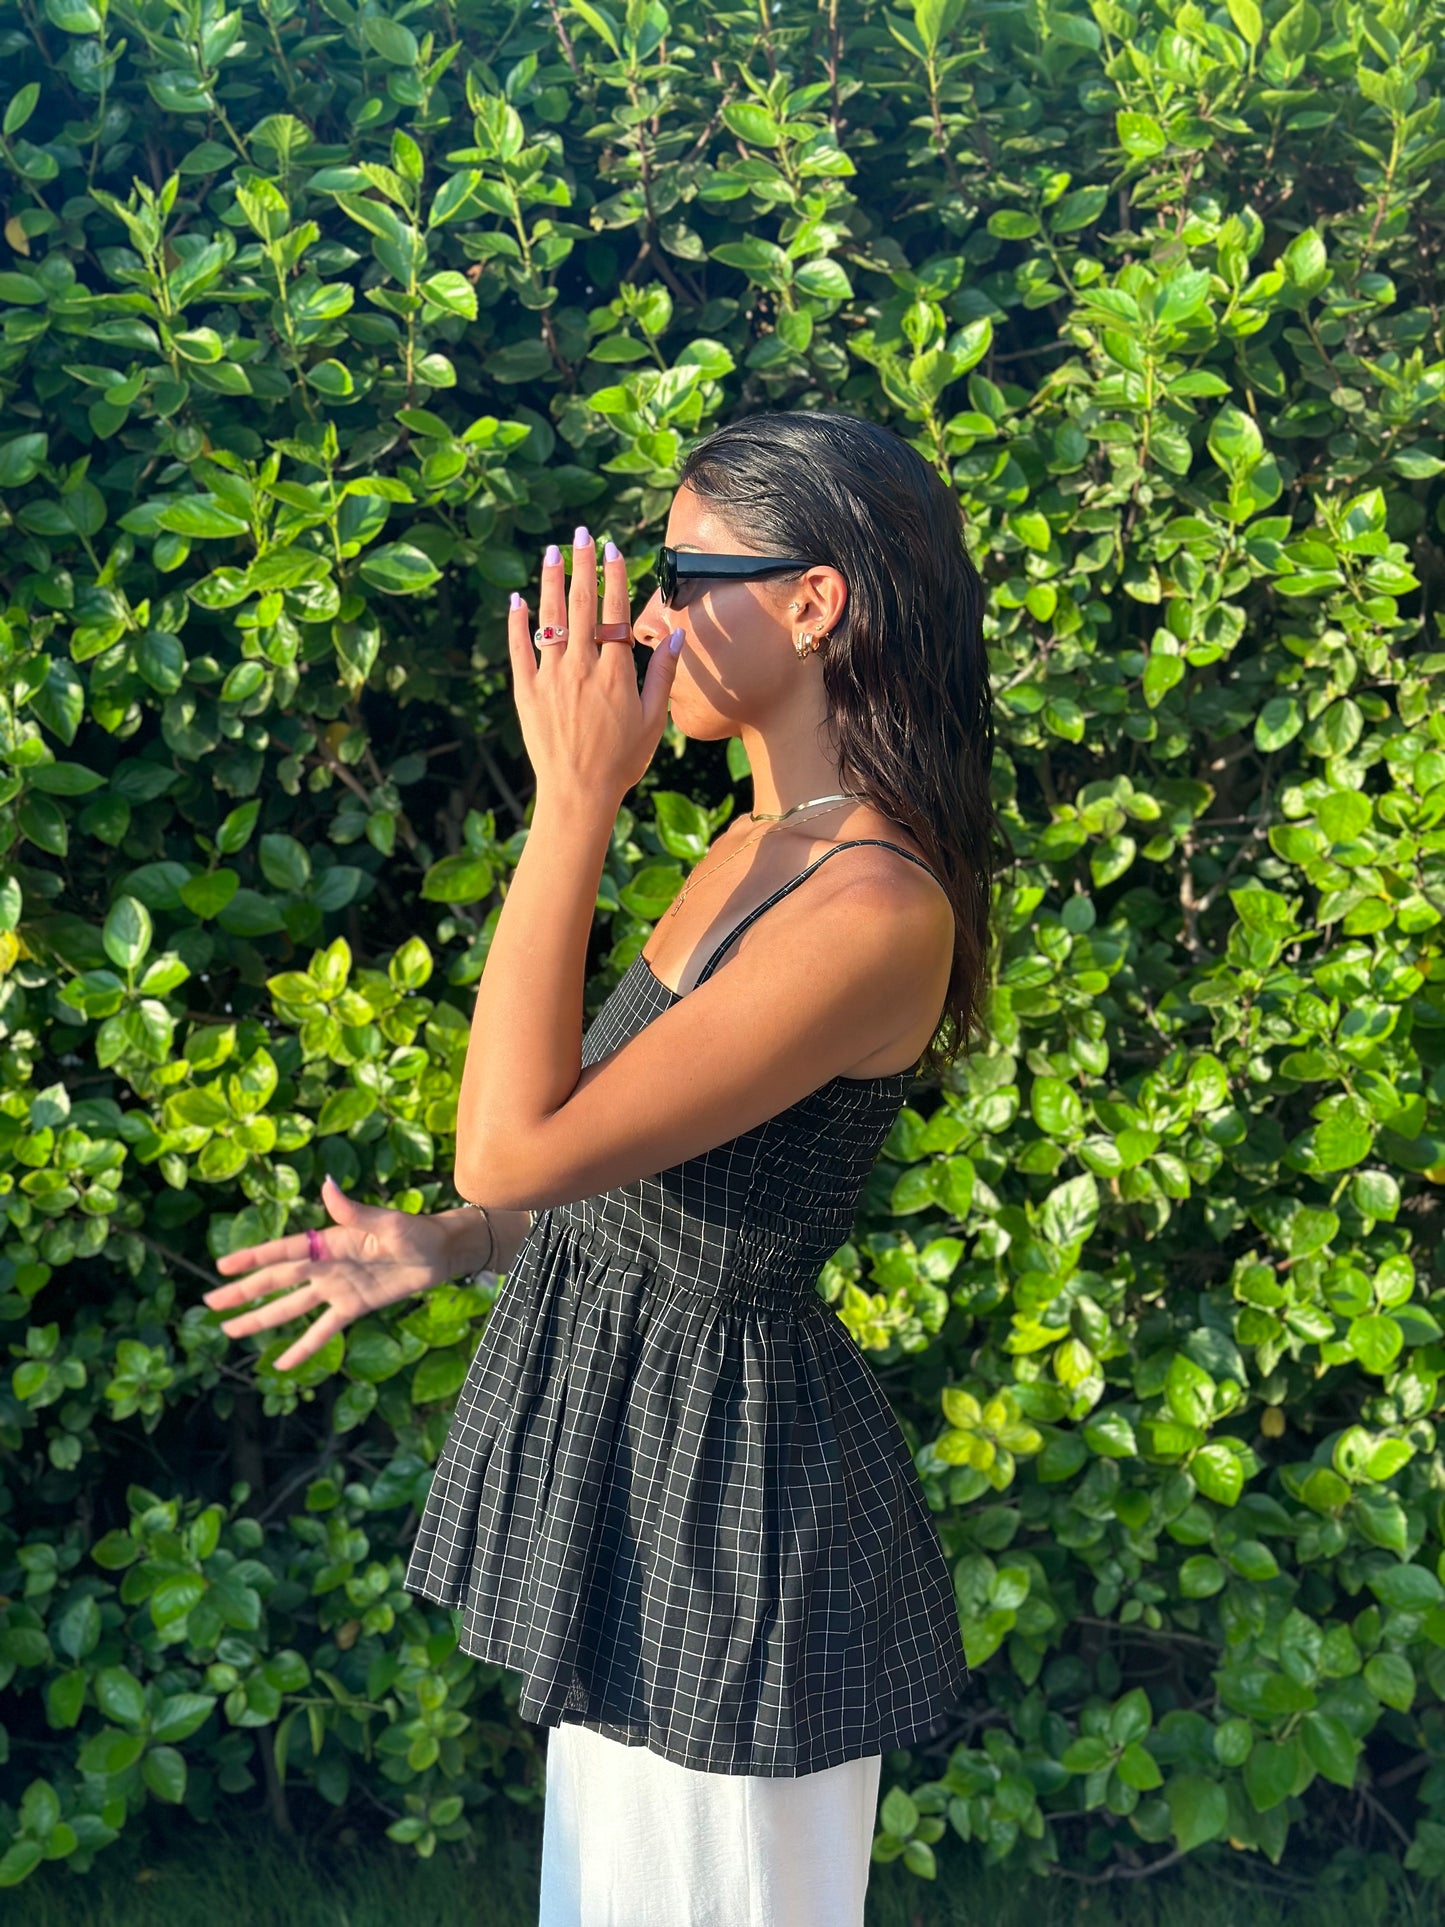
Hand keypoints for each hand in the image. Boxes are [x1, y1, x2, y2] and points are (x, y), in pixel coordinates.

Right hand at [203, 1175, 455, 1371]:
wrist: (440, 1255)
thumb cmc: (415, 1232)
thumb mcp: (388, 1223)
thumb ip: (354, 1211)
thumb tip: (326, 1186)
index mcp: (330, 1242)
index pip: (285, 1251)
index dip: (254, 1258)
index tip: (223, 1266)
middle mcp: (326, 1265)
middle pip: (278, 1281)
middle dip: (244, 1292)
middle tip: (210, 1303)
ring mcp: (336, 1288)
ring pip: (290, 1307)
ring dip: (261, 1318)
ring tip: (230, 1330)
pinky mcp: (351, 1307)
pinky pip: (322, 1330)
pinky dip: (303, 1347)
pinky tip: (281, 1365)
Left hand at [508, 527, 683, 808]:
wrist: (578, 793)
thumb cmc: (622, 761)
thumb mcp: (653, 719)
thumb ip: (662, 673)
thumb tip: (676, 634)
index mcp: (615, 672)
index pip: (614, 612)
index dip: (614, 577)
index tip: (613, 549)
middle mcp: (581, 667)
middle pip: (582, 605)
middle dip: (582, 565)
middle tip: (581, 533)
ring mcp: (551, 678)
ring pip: (551, 619)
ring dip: (551, 582)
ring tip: (552, 552)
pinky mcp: (527, 692)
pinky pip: (520, 650)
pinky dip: (517, 623)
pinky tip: (517, 598)